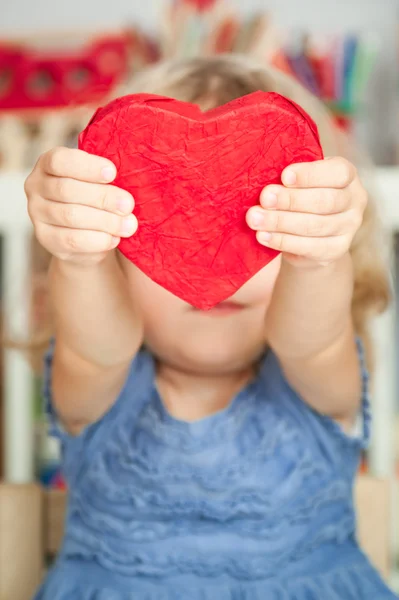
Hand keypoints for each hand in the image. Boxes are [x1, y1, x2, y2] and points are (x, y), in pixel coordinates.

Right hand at [25, 147, 136, 265]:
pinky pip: (72, 240)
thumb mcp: (99, 183)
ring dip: (105, 221)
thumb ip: (107, 181)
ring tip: (128, 225)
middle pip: (66, 190)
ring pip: (71, 216)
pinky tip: (114, 239)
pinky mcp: (46, 239)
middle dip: (102, 197)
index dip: (87, 166)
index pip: (60, 161)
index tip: (113, 173)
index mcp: (48, 164)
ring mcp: (37, 214)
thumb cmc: (95, 199)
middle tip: (128, 205)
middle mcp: (36, 186)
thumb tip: (128, 194)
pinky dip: (97, 240)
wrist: (84, 237)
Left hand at [246, 157, 366, 266]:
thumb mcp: (300, 181)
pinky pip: (308, 247)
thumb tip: (263, 174)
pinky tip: (262, 235)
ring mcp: (349, 228)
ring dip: (280, 222)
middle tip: (264, 198)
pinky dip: (282, 241)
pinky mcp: (336, 250)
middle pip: (325, 201)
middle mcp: (355, 201)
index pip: (338, 172)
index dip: (310, 174)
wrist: (308, 235)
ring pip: (314, 226)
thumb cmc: (300, 196)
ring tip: (255, 218)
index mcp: (348, 176)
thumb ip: (290, 177)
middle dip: (291, 200)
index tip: (284, 176)